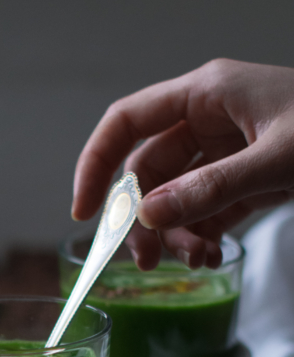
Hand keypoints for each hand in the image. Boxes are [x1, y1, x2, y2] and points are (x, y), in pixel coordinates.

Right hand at [72, 59, 293, 269]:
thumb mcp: (277, 160)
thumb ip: (210, 189)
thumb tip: (149, 219)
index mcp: (207, 93)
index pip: (127, 122)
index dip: (96, 164)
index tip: (83, 212)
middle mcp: (210, 119)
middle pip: (149, 170)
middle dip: (142, 219)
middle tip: (147, 263)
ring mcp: (229, 149)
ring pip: (176, 196)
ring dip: (176, 234)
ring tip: (196, 262)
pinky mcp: (248, 177)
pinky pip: (207, 209)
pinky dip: (203, 235)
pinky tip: (213, 255)